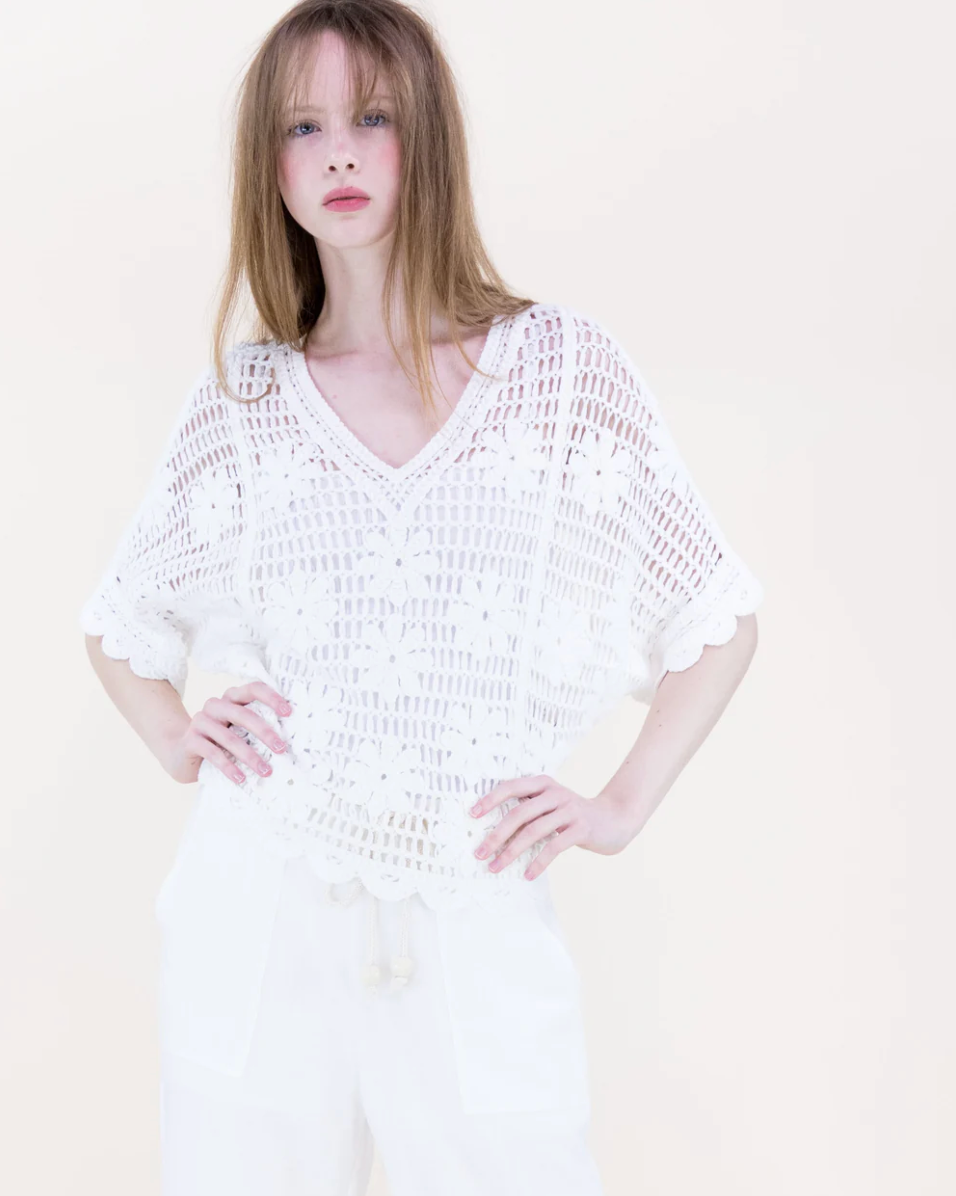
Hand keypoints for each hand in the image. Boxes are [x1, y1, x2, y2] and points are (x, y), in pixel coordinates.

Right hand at [164, 682, 292, 785]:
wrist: (180, 754)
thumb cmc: (219, 742)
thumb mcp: (237, 731)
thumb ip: (255, 729)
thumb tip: (287, 741)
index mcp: (231, 698)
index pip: (253, 689)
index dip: (271, 698)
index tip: (289, 712)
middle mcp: (215, 706)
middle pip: (243, 714)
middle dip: (265, 732)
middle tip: (282, 749)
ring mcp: (200, 721)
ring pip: (229, 737)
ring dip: (250, 756)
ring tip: (266, 771)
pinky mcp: (190, 740)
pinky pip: (212, 753)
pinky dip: (229, 767)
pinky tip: (241, 779)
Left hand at [469, 774, 638, 879]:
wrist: (614, 819)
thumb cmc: (573, 815)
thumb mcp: (551, 804)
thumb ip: (529, 808)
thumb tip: (495, 827)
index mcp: (543, 784)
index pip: (512, 787)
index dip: (491, 799)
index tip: (472, 814)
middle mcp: (555, 793)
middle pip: (519, 813)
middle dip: (496, 834)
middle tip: (479, 852)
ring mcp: (569, 810)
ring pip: (533, 831)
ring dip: (511, 852)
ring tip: (495, 867)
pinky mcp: (581, 828)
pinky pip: (554, 847)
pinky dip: (538, 862)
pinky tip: (527, 875)